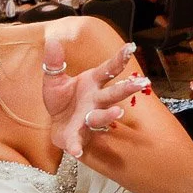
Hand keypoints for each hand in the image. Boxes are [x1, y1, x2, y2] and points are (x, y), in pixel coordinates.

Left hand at [41, 40, 149, 158]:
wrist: (56, 124)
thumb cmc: (62, 100)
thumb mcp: (54, 79)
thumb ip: (54, 62)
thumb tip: (52, 40)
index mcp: (92, 83)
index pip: (109, 69)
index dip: (120, 59)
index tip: (131, 47)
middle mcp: (96, 101)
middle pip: (113, 94)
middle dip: (127, 88)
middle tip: (141, 83)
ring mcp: (89, 118)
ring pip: (101, 116)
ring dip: (109, 114)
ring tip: (118, 112)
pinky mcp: (77, 135)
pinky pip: (78, 141)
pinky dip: (77, 146)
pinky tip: (75, 151)